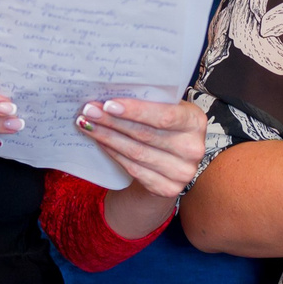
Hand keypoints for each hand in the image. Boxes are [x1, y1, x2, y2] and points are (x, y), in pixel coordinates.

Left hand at [77, 98, 207, 199]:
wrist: (172, 162)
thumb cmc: (166, 128)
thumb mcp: (168, 110)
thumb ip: (151, 103)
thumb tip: (111, 95)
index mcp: (195, 121)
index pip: (164, 116)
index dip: (135, 111)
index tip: (108, 104)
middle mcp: (193, 148)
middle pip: (145, 134)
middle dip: (112, 122)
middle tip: (89, 111)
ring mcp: (182, 172)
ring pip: (136, 153)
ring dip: (107, 137)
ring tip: (87, 125)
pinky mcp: (168, 188)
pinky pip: (133, 169)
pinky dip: (113, 153)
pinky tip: (100, 142)